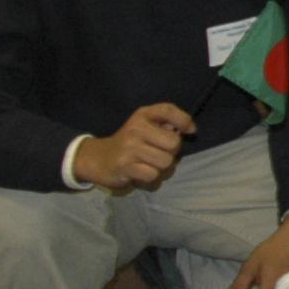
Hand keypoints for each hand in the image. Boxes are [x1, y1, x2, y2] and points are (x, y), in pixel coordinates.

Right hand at [73, 103, 192, 190]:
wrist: (98, 158)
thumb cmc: (131, 142)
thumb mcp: (145, 126)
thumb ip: (167, 123)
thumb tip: (190, 129)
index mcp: (142, 115)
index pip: (167, 110)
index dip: (183, 120)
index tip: (189, 131)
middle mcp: (135, 128)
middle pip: (174, 143)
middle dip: (172, 152)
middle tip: (159, 153)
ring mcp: (129, 147)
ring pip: (166, 162)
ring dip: (162, 167)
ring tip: (149, 163)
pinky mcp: (124, 166)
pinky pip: (153, 175)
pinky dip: (151, 178)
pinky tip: (141, 172)